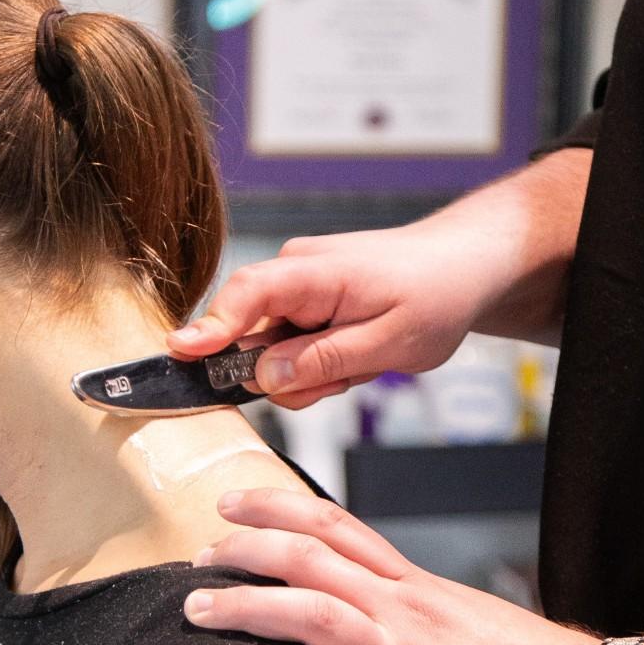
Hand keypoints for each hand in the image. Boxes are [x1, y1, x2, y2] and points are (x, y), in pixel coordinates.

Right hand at [164, 220, 502, 410]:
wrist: (461, 266)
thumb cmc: (435, 295)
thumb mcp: (388, 343)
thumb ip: (322, 361)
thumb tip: (263, 377)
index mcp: (312, 273)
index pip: (246, 295)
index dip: (211, 327)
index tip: (182, 353)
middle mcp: (292, 272)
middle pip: (252, 338)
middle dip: (291, 374)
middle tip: (345, 378)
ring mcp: (296, 285)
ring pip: (271, 350)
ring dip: (309, 371)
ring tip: (359, 362)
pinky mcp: (303, 299)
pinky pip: (288, 344)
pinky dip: (317, 361)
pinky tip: (353, 355)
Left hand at [182, 487, 600, 644]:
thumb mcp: (467, 615)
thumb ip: (414, 608)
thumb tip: (373, 609)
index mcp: (415, 588)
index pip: (338, 526)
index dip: (279, 508)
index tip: (236, 503)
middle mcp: (403, 613)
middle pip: (311, 557)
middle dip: (245, 548)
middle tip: (200, 555)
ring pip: (313, 615)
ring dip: (245, 609)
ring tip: (197, 613)